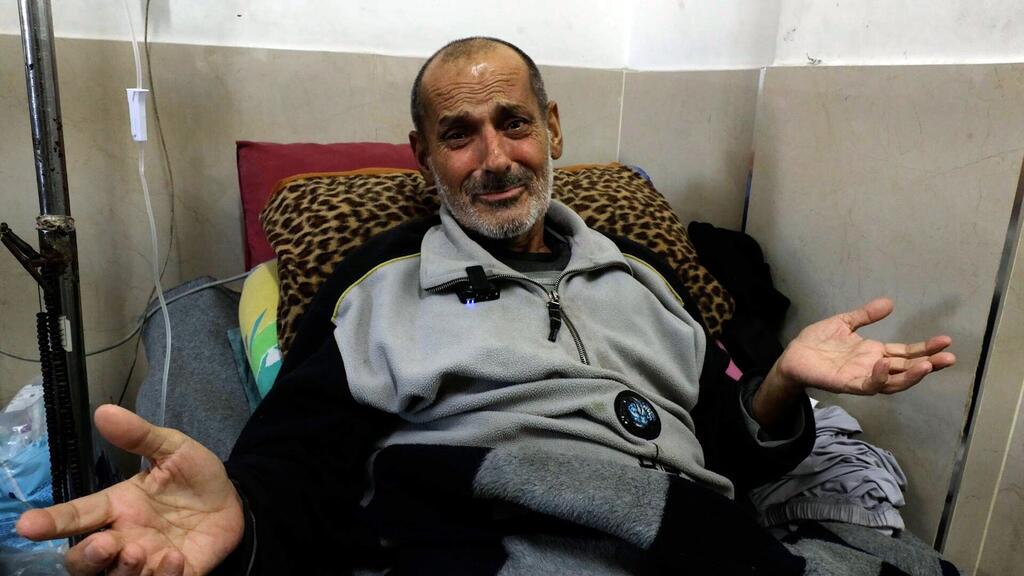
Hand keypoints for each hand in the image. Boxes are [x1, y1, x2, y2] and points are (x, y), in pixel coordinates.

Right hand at [16, 405, 243, 575]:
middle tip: (104, 544)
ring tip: (140, 550)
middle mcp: (125, 537)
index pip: (76, 516)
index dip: (51, 522)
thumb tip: (104, 411)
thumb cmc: (195, 477)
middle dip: (87, 557)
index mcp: (118, 506)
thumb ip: (140, 435)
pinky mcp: (175, 575)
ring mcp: (147, 560)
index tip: (27, 526)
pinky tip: (174, 558)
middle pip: (84, 560)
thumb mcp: (173, 449)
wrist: (234, 500)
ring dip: (123, 569)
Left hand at [753, 298, 955, 427]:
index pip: (906, 353)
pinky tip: (884, 363)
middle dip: (929, 365)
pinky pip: (868, 384)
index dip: (925, 348)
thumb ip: (865, 315)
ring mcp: (862, 377)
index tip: (946, 341)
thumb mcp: (844, 323)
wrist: (792, 356)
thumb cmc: (817, 342)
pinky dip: (878, 376)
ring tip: (927, 365)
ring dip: (911, 376)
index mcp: (874, 353)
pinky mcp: (848, 384)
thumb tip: (890, 303)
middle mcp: (873, 367)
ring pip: (894, 382)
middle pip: (907, 370)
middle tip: (949, 358)